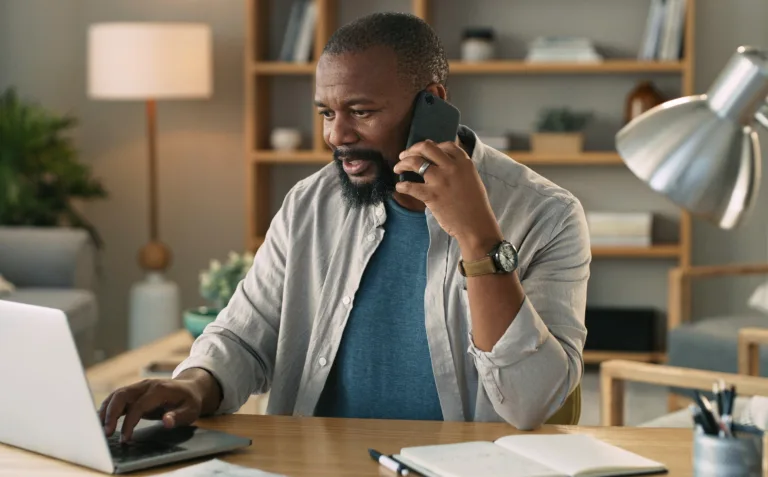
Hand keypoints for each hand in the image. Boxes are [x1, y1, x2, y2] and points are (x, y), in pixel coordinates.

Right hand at [99, 378, 202, 442]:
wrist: (190, 388)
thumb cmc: (190, 401)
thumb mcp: (191, 411)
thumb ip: (179, 416)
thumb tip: (167, 422)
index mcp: (159, 389)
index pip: (139, 405)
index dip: (129, 422)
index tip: (125, 438)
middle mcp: (146, 385)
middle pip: (122, 395)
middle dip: (111, 413)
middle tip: (106, 433)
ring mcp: (139, 387)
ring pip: (116, 395)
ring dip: (106, 410)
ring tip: (100, 429)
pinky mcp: (135, 392)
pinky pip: (118, 398)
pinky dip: (108, 408)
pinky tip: (102, 421)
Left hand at [394, 140, 502, 257]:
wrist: (477, 225)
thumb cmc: (475, 205)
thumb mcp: (472, 179)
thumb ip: (458, 168)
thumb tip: (441, 160)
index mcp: (464, 162)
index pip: (444, 145)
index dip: (431, 145)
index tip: (423, 151)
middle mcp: (451, 167)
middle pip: (426, 147)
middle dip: (412, 149)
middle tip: (404, 155)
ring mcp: (440, 180)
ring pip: (414, 162)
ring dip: (402, 163)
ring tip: (397, 168)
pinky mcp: (431, 195)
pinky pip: (410, 186)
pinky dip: (401, 186)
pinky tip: (399, 187)